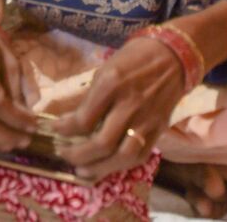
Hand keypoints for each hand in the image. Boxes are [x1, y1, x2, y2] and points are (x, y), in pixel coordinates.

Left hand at [53, 37, 185, 179]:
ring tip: (82, 170)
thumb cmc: (132, 60)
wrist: (172, 57)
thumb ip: (90, 97)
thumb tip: (68, 120)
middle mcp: (130, 105)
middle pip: (103, 143)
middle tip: (63, 154)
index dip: (65, 129)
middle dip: (78, 154)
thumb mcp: (104, 71)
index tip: (54, 130)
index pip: (84, 119)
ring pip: (123, 156)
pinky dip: (121, 165)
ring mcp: (147, 120)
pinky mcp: (159, 129)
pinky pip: (140, 155)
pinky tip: (106, 167)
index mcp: (112, 85)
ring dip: (100, 168)